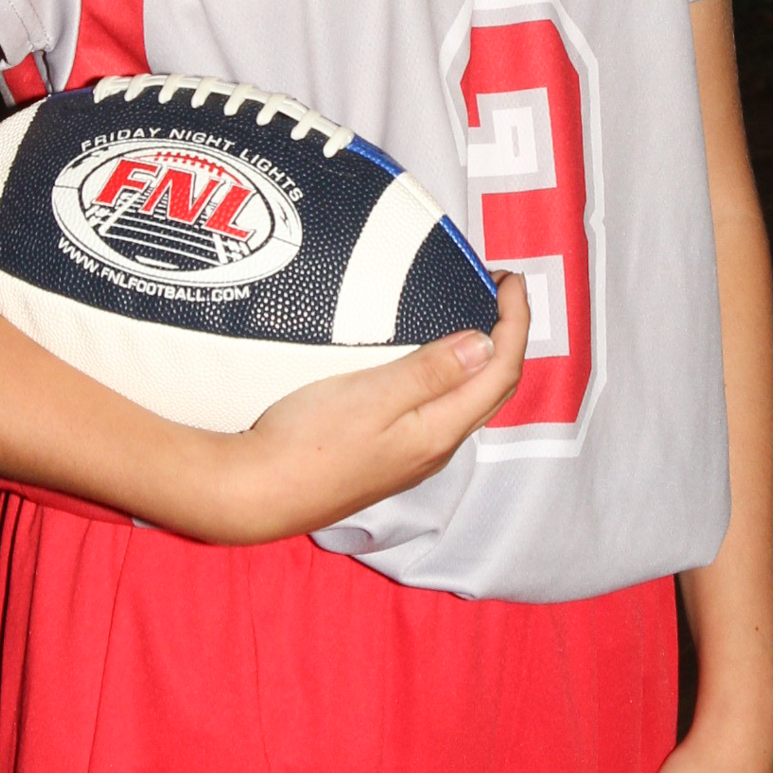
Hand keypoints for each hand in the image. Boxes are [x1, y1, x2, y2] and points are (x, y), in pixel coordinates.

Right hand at [205, 272, 528, 543]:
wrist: (258, 493)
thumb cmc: (307, 442)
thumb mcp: (371, 395)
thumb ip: (431, 371)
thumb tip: (486, 344)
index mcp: (439, 430)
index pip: (501, 370)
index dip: (515, 321)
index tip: (510, 279)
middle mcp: (436, 447)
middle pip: (493, 387)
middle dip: (506, 335)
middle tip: (496, 289)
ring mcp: (414, 455)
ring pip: (470, 400)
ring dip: (482, 356)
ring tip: (471, 314)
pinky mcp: (390, 455)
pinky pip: (442, 409)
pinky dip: (454, 374)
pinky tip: (432, 359)